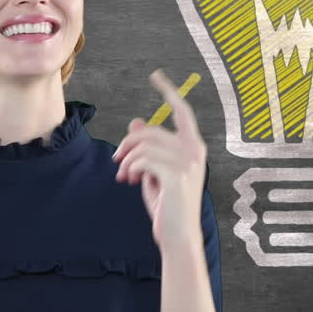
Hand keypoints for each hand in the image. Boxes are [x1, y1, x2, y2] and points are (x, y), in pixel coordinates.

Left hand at [112, 69, 207, 248]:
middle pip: (150, 131)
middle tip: (117, 162)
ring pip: (143, 145)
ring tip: (125, 177)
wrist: (178, 236)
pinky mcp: (176, 175)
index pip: (182, 112)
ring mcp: (187, 162)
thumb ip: (149, 148)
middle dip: (128, 144)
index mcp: (194, 147)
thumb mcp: (156, 172)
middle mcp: (195, 150)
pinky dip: (131, 168)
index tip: (156, 76)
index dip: (169, 92)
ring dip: (127, 160)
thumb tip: (136, 121)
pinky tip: (131, 181)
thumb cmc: (168, 206)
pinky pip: (142, 159)